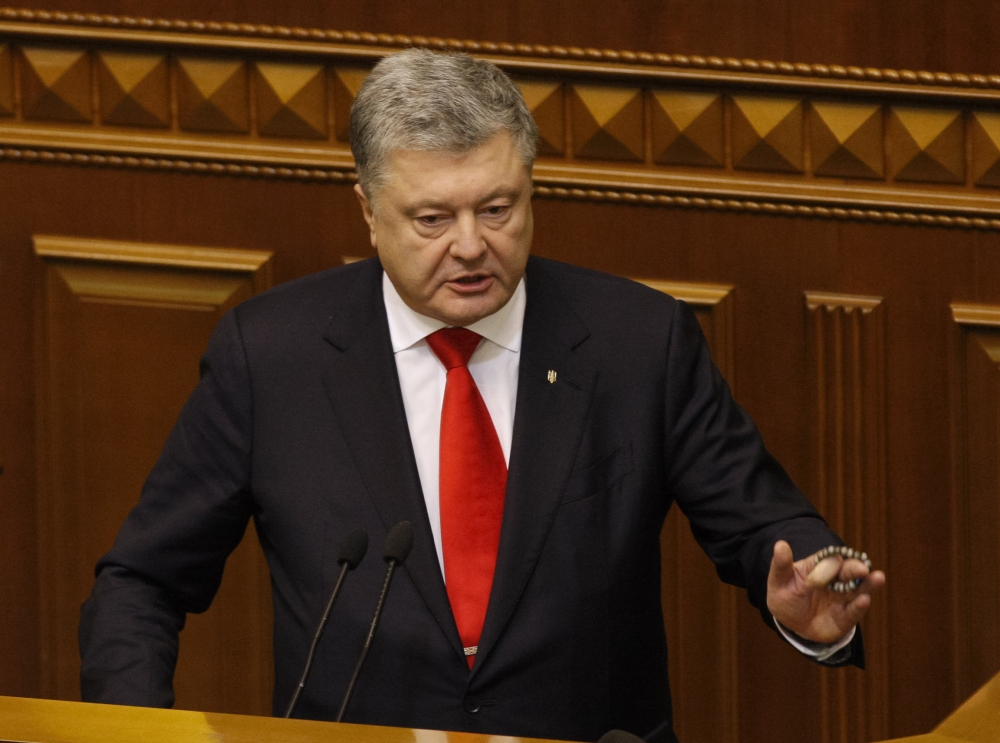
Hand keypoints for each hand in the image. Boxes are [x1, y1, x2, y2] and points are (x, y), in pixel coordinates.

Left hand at [766, 540, 885, 643]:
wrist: (790, 622)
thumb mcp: (779, 580)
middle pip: (847, 572)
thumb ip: (781, 564)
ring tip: (878, 577)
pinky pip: (853, 612)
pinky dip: (859, 606)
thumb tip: (780, 544)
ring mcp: (842, 598)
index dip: (834, 560)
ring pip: (858, 589)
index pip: (829, 559)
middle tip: (863, 568)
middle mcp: (836, 580)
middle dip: (856, 569)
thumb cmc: (785, 594)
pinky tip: (865, 600)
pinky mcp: (845, 617)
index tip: (839, 559)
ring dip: (868, 584)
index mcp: (820, 566)